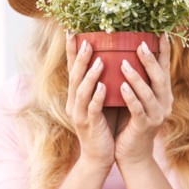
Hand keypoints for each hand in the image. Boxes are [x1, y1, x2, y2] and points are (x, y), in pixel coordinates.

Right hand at [66, 31, 115, 170]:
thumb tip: (117, 60)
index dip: (71, 51)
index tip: (72, 31)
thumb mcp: (103, 101)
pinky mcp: (88, 125)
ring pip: (81, 91)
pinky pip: (91, 109)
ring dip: (89, 74)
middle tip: (86, 39)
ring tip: (99, 59)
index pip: (72, 69)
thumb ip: (105, 83)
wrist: (100, 156)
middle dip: (79, 57)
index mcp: (77, 95)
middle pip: (74, 76)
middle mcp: (74, 102)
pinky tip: (103, 87)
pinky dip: (96, 97)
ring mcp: (79, 114)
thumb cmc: (105, 125)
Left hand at [115, 32, 172, 165]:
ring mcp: (156, 116)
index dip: (164, 52)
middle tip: (140, 44)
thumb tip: (122, 55)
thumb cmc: (129, 123)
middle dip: (150, 60)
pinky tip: (121, 86)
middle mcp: (164, 104)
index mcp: (163, 95)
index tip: (162, 33)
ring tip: (123, 63)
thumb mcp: (134, 100)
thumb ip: (134, 82)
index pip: (165, 69)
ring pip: (148, 93)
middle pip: (160, 78)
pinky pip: (138, 109)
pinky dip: (130, 96)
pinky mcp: (144, 126)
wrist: (132, 155)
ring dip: (136, 77)